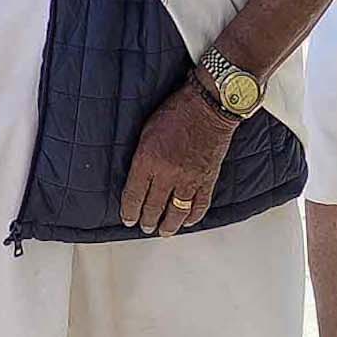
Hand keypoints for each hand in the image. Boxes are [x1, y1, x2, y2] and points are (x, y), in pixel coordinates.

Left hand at [115, 79, 237, 235]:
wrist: (208, 105)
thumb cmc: (176, 112)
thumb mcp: (147, 131)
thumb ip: (141, 157)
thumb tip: (136, 178)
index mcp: (148, 160)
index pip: (134, 196)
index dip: (129, 211)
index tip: (128, 219)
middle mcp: (167, 174)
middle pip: (154, 207)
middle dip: (147, 221)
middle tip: (144, 227)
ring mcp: (189, 179)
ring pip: (176, 212)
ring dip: (168, 225)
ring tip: (164, 231)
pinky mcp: (207, 179)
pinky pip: (199, 205)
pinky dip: (193, 217)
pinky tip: (187, 221)